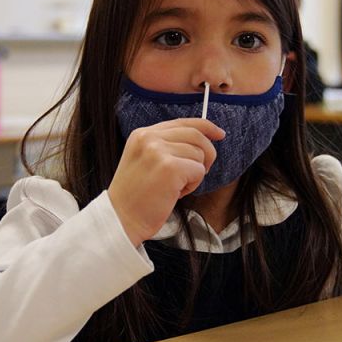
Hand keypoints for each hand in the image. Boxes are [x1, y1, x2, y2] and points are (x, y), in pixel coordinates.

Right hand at [108, 118, 224, 245]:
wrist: (122, 219)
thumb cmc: (136, 196)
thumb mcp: (144, 160)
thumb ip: (166, 146)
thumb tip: (202, 140)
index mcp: (142, 134)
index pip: (182, 122)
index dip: (205, 127)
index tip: (219, 133)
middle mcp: (149, 138)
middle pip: (196, 135)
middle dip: (207, 154)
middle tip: (197, 174)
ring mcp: (159, 151)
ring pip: (200, 155)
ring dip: (194, 175)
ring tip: (174, 187)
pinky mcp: (170, 168)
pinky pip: (199, 171)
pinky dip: (193, 185)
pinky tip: (175, 194)